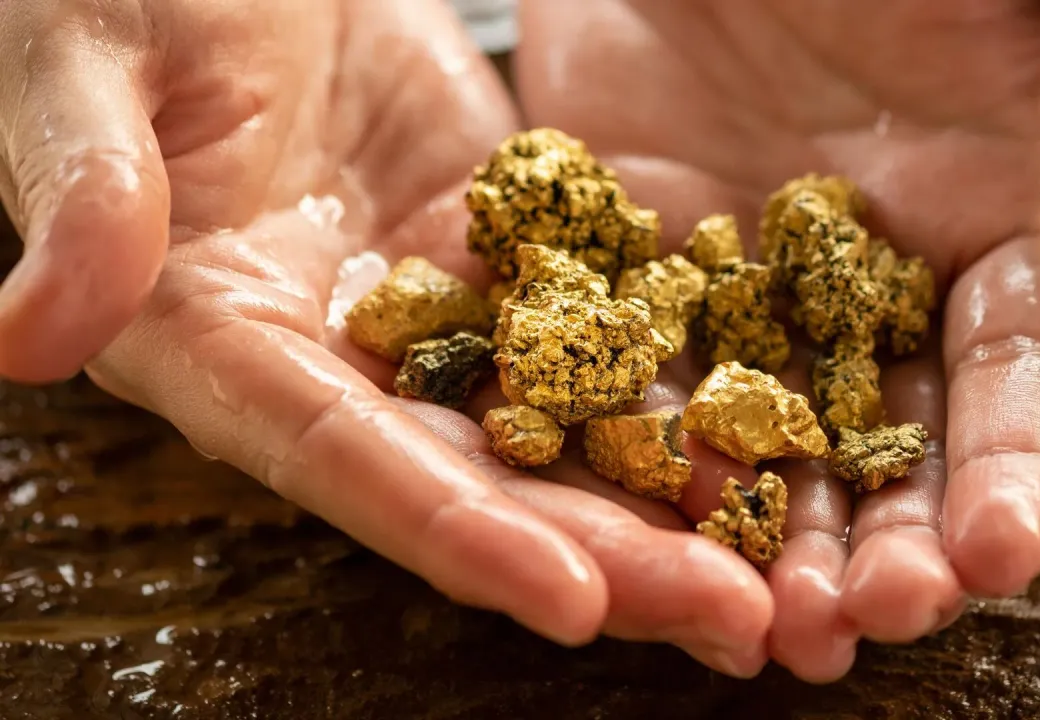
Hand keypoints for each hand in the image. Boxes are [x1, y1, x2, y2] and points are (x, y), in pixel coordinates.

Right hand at [0, 0, 779, 665]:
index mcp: (221, 339)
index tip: (577, 602)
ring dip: (664, 502)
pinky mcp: (502, 257)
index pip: (346, 459)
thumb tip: (27, 334)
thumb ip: (84, 195)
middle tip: (738, 624)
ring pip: (557, 428)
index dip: (458, 533)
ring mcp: (430, 313)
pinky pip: (597, 333)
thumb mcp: (82, 64)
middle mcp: (337, 358)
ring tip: (781, 570)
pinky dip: (676, 390)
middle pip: (480, 478)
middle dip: (608, 555)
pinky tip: (772, 436)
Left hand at [516, 0, 1039, 680]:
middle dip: (882, 540)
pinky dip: (640, 459)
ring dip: (764, 538)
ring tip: (761, 627)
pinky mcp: (640, 273)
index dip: (1013, 465)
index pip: (1014, 371)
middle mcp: (869, 280)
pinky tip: (636, 528)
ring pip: (765, 442)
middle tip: (860, 621)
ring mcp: (747, 287)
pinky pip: (637, 381)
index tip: (1000, 556)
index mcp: (982, 219)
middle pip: (888, 441)